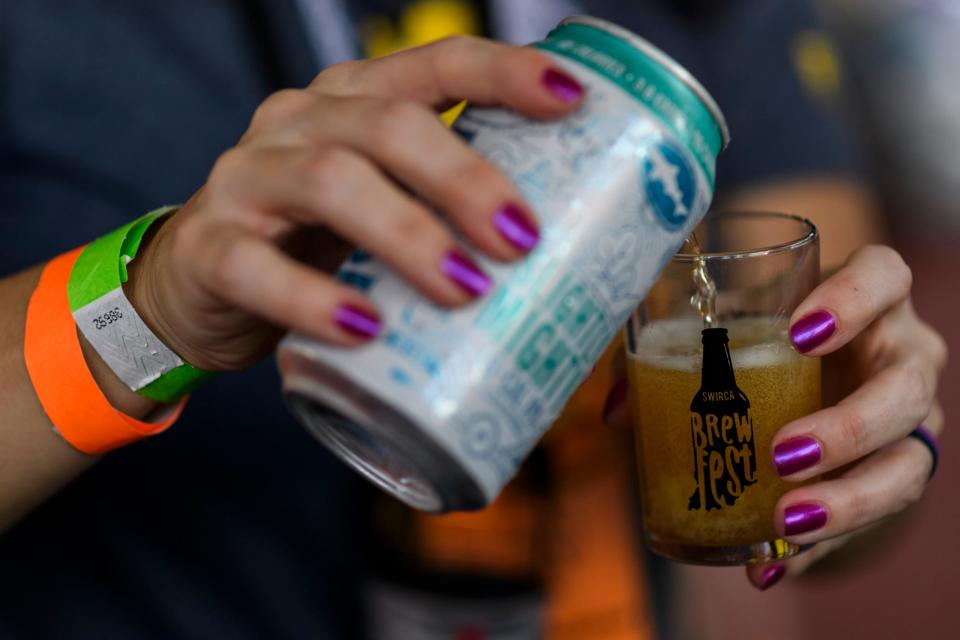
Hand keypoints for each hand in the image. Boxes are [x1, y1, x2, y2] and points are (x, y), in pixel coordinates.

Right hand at [127, 36, 583, 370]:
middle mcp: (300, 122)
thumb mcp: (383, 213)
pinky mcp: (210, 247)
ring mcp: (248, 178)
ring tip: (463, 290)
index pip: (434, 65)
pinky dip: (314, 300)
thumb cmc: (315, 248)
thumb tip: (563, 256)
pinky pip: (256, 266)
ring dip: (407, 235)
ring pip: (330, 180)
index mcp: (353, 102)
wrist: (200, 289)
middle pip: (388, 124)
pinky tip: (364, 329)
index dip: (502, 73)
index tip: (570, 99)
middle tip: (520, 240)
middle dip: (464, 178)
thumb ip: (444, 215)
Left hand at [602, 245, 946, 588]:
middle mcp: (902, 356)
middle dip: (848, 426)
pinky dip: (819, 547)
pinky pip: (874, 520)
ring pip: (906, 462)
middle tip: (782, 453)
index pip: (885, 277)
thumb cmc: (773, 346)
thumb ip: (674, 357)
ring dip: (848, 500)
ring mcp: (911, 420)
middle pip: (903, 387)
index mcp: (867, 303)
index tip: (798, 334)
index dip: (852, 300)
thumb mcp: (735, 338)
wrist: (821, 390)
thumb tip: (615, 410)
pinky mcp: (897, 474)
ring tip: (783, 520)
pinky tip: (769, 564)